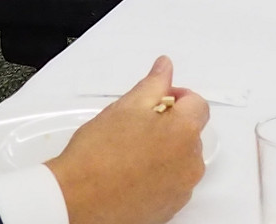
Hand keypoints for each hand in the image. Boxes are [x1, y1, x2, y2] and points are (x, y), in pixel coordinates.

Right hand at [46, 57, 207, 223]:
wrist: (78, 199)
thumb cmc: (99, 152)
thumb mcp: (126, 107)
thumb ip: (153, 84)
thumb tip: (165, 66)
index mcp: (185, 132)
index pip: (197, 104)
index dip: (176, 96)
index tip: (156, 101)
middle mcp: (191, 163)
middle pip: (190, 132)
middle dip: (170, 124)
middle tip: (138, 126)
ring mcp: (182, 190)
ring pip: (182, 159)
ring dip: (166, 151)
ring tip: (132, 152)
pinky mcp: (170, 209)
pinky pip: (173, 183)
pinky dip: (160, 176)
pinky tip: (133, 174)